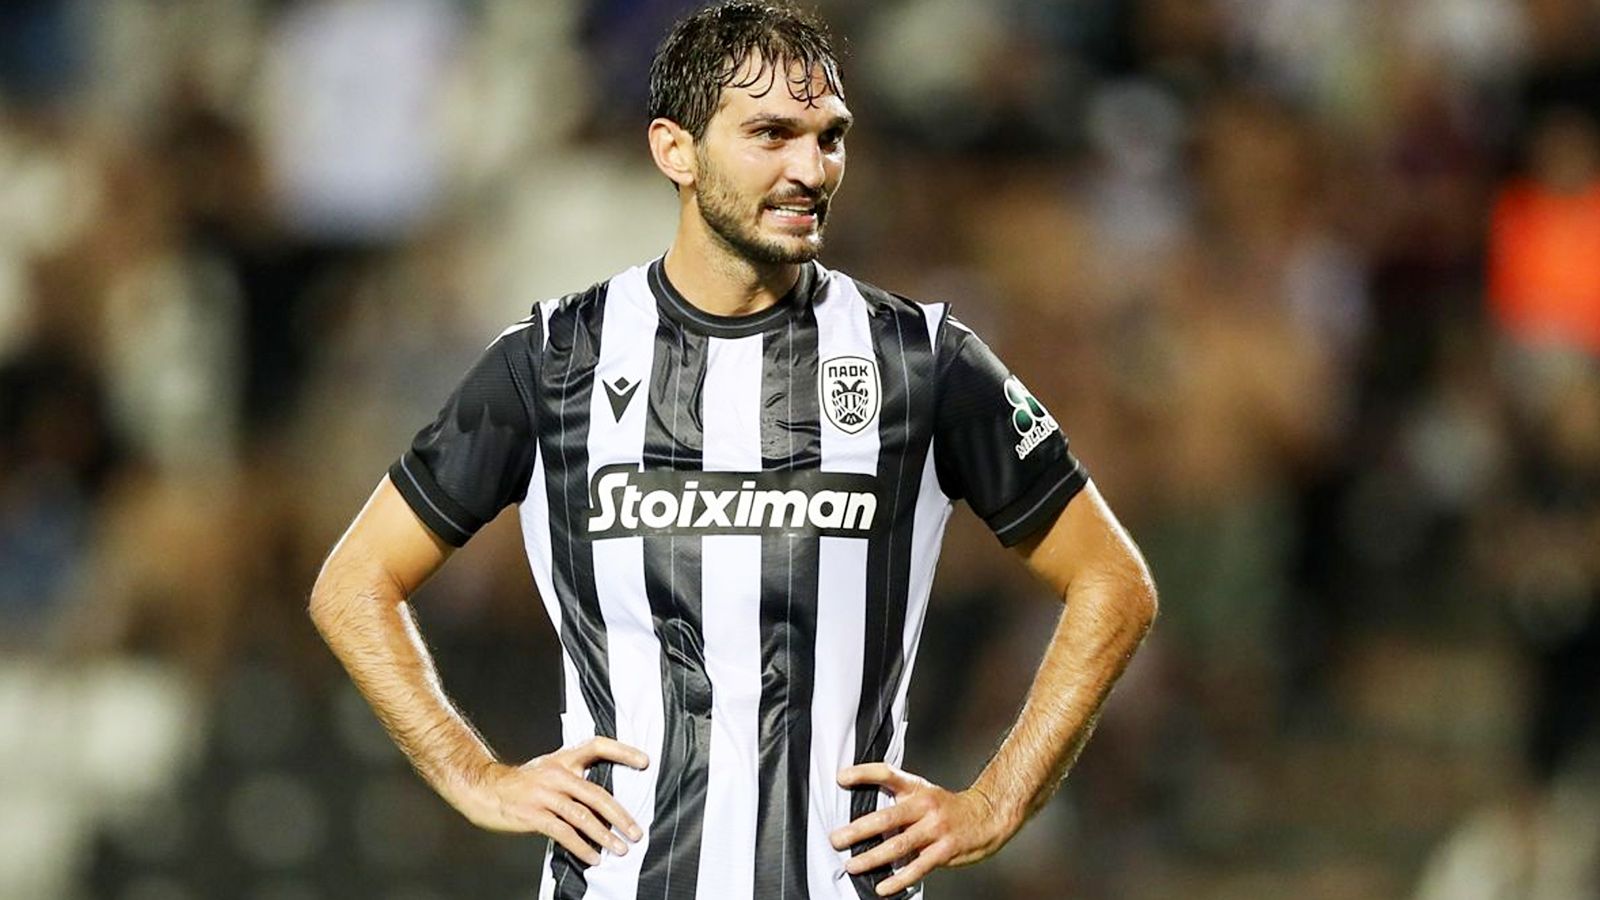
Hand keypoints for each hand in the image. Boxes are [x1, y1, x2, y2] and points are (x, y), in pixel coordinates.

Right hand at [458, 736, 649, 865]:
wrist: (485, 789)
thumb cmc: (522, 783)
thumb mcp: (549, 769)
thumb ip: (574, 777)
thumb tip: (605, 799)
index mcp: (563, 759)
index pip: (597, 745)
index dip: (623, 751)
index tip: (645, 762)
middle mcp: (557, 774)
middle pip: (596, 793)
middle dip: (620, 815)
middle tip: (636, 832)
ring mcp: (545, 795)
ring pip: (583, 816)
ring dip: (604, 836)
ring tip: (620, 849)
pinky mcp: (534, 815)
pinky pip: (564, 833)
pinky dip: (582, 847)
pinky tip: (593, 857)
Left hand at [829, 763, 1014, 896]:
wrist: (987, 816)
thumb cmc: (948, 809)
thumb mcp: (924, 794)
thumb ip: (898, 801)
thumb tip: (863, 818)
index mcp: (916, 789)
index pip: (887, 774)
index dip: (863, 773)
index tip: (841, 777)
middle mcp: (925, 807)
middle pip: (887, 817)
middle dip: (858, 830)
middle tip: (836, 839)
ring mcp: (935, 829)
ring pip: (899, 845)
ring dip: (872, 857)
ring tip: (852, 865)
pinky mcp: (944, 850)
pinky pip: (918, 867)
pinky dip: (898, 879)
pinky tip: (883, 887)